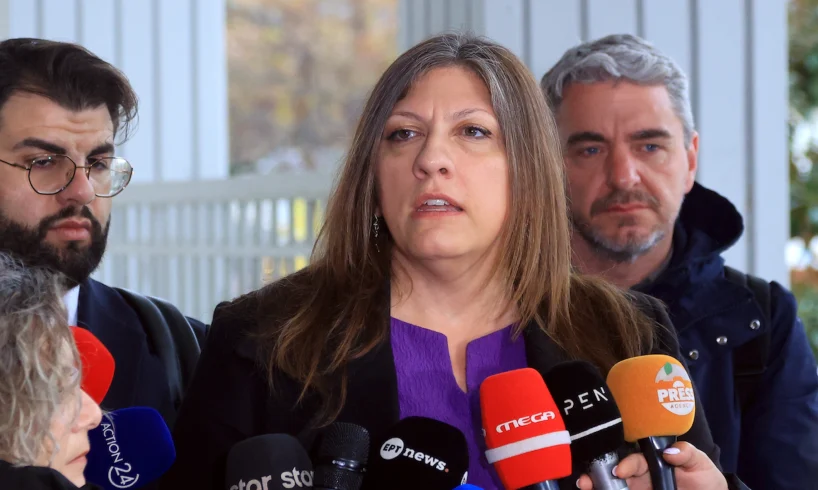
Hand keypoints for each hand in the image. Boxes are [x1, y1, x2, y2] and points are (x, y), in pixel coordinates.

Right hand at [576, 442, 727, 489]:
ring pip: (613, 487)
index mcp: (652, 462)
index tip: (621, 471)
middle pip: (615, 475)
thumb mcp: (700, 463)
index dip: (626, 465)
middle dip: (598, 475)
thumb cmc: (704, 478)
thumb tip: (669, 451)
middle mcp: (641, 478)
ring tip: (585, 487)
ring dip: (598, 486)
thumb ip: (687, 454)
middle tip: (585, 481)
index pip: (634, 462)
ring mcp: (639, 489)